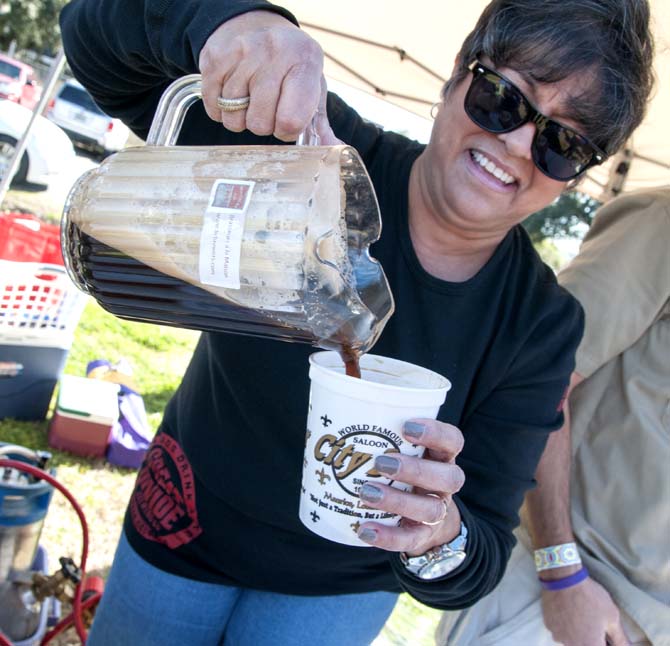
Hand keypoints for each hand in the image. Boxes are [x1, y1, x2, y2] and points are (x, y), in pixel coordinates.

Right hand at [198, 11, 338, 142]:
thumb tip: (334, 149)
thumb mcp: (311, 89)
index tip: (287, 122)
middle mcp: (274, 52)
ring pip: (234, 117)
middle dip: (263, 125)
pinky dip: (221, 111)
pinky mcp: (216, 57)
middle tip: (267, 108)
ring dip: (241, 119)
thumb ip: (320, 125)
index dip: (287, 131)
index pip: (291, 120)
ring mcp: (242, 52)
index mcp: (305, 61)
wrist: (257, 28)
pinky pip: (214, 107)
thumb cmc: (290, 69)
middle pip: (260, 123)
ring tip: (250, 100)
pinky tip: (232, 95)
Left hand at [356, 419, 464, 553]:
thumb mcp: (401, 450)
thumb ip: (378, 433)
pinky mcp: (422, 536)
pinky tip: (364, 530)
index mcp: (441, 456)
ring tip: (366, 492)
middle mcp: (444, 483)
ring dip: (397, 500)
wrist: (423, 520)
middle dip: (416, 469)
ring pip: (430, 509)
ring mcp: (436, 511)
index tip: (407, 426)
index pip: (453, 441)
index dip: (436, 433)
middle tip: (381, 462)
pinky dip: (387, 536)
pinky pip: (409, 540)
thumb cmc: (404, 471)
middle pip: (448, 477)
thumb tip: (332, 412)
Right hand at [541, 577, 629, 645]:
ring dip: (578, 633)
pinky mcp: (548, 625)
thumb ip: (620, 638)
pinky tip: (569, 612)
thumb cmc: (590, 597)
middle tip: (594, 623)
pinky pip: (560, 631)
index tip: (605, 634)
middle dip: (592, 638)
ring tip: (581, 615)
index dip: (605, 642)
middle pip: (585, 645)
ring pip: (571, 640)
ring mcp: (558, 636)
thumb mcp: (612, 616)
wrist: (563, 578)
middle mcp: (573, 645)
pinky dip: (565, 625)